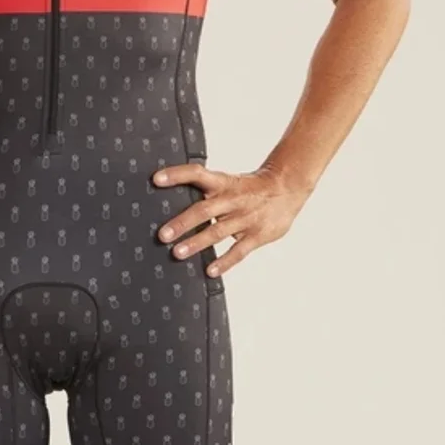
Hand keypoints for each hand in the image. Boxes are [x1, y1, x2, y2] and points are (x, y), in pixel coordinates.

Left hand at [152, 163, 310, 276]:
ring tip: (178, 253)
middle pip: (205, 209)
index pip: (197, 173)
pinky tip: (210, 271)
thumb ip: (205, 191)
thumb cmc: (248, 187)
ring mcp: (246, 218)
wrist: (287, 188)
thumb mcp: (227, 182)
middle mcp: (233, 199)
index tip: (156, 179)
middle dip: (182, 222)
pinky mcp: (258, 235)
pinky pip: (239, 251)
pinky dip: (224, 261)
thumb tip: (171, 201)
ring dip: (197, 243)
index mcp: (223, 183)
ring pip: (218, 231)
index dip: (177, 175)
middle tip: (162, 235)